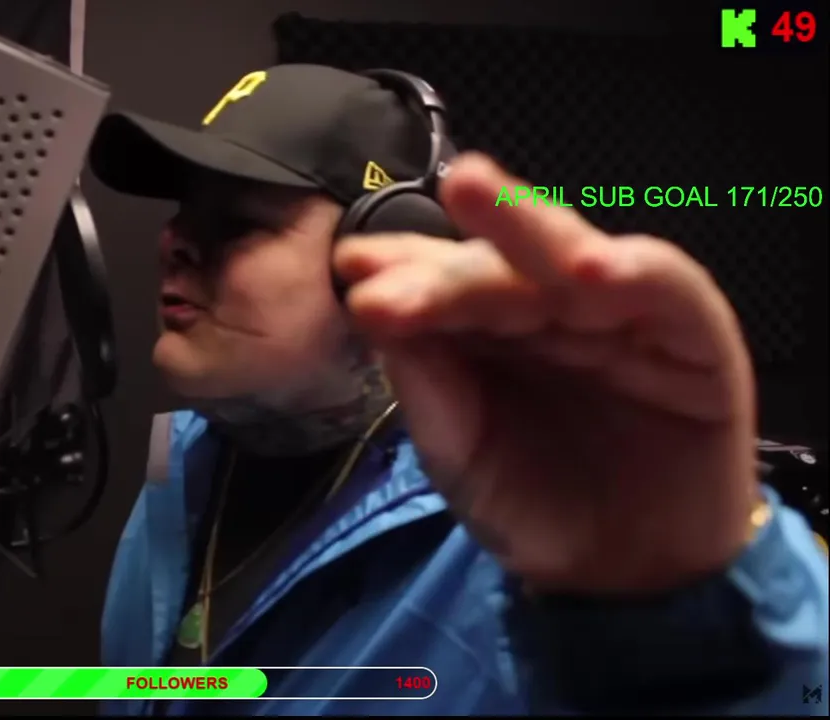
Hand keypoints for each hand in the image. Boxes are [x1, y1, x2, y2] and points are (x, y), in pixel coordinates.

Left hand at [334, 153, 758, 594]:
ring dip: (524, 225)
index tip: (351, 268)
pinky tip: (589, 269)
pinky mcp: (695, 331)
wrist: (627, 577)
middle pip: (495, 265)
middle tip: (390, 242)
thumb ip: (425, 384)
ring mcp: (620, 312)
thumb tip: (369, 303)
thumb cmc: (534, 503)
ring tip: (472, 193)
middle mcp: (549, 307)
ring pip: (570, 254)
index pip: (442, 286)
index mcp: (487, 328)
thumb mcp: (460, 452)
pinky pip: (668, 288)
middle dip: (443, 252)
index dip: (402, 273)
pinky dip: (634, 271)